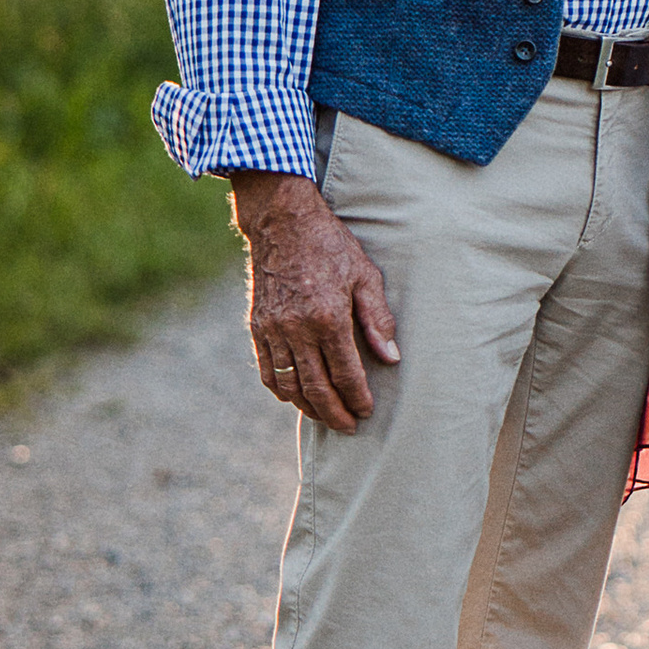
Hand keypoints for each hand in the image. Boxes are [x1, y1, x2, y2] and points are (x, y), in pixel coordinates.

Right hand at [227, 171, 399, 429]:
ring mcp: (273, 330)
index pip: (345, 373)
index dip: (357, 397)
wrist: (282, 222)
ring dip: (308, 407)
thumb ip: (377, 319)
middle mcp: (297, 329)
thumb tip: (391, 358)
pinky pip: (267, 370)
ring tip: (326, 417)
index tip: (368, 411)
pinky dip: (281, 390)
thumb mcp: (365, 275)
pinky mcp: (257, 327)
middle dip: (335, 413)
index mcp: (328, 317)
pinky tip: (295, 397)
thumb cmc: (330, 245)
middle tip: (349, 427)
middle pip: (316, 388)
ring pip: (289, 385)